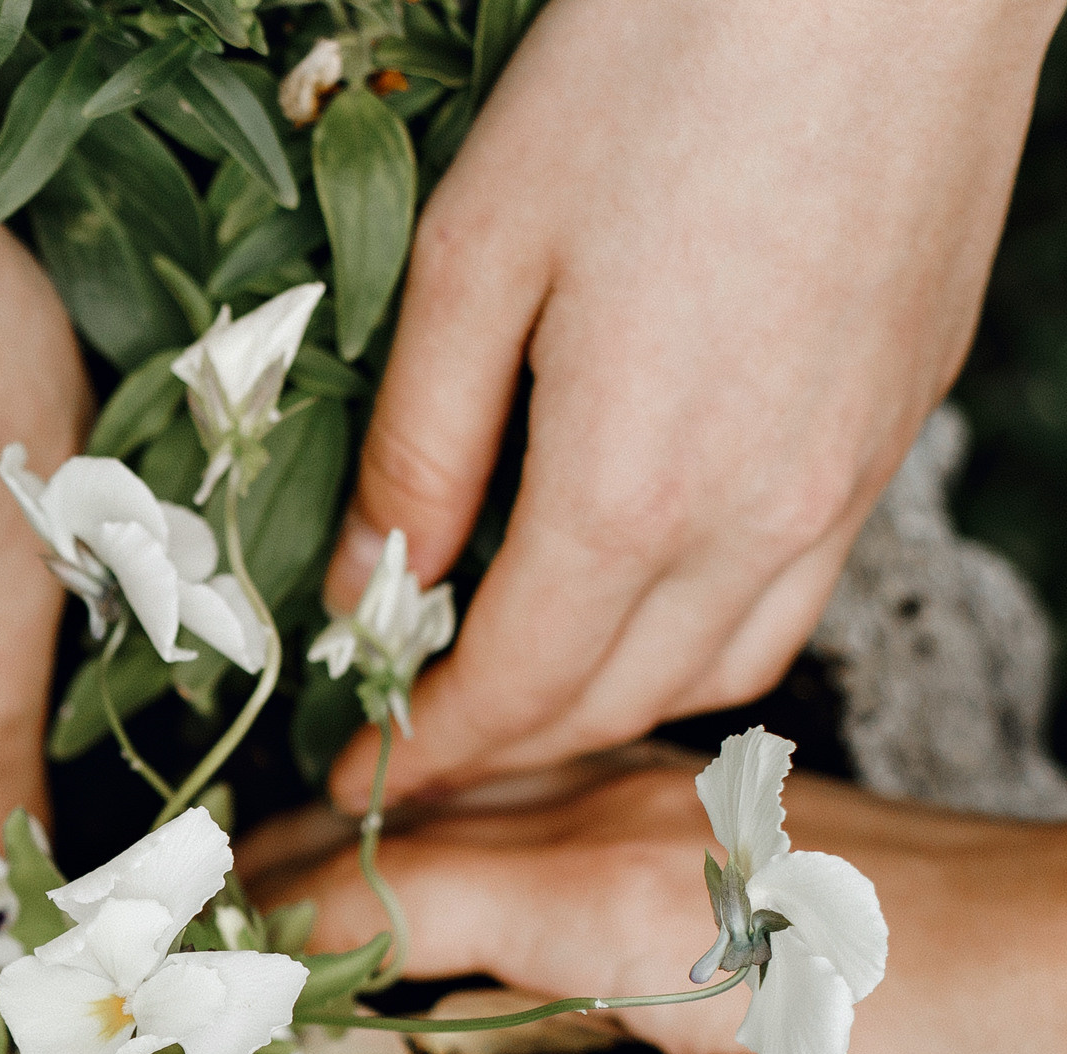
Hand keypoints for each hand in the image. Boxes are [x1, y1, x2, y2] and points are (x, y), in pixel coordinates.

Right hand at [243, 750, 1066, 1053]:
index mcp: (608, 902)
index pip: (378, 904)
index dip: (267, 947)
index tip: (184, 992)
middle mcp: (621, 813)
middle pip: (396, 828)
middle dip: (277, 883)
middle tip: (182, 943)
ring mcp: (672, 786)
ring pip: (459, 791)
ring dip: (354, 844)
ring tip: (262, 903)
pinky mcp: (718, 793)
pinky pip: (532, 785)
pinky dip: (445, 824)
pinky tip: (425, 870)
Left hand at [321, 0, 1061, 812]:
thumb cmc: (667, 59)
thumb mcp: (476, 252)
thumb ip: (417, 449)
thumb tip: (367, 589)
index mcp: (635, 490)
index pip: (512, 692)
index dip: (425, 752)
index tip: (356, 780)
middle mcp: (761, 515)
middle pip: (616, 703)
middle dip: (504, 748)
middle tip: (419, 739)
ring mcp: (850, 475)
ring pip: (722, 666)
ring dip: (610, 703)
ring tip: (518, 683)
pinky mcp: (897, 422)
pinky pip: (796, 589)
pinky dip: (703, 633)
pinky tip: (640, 590)